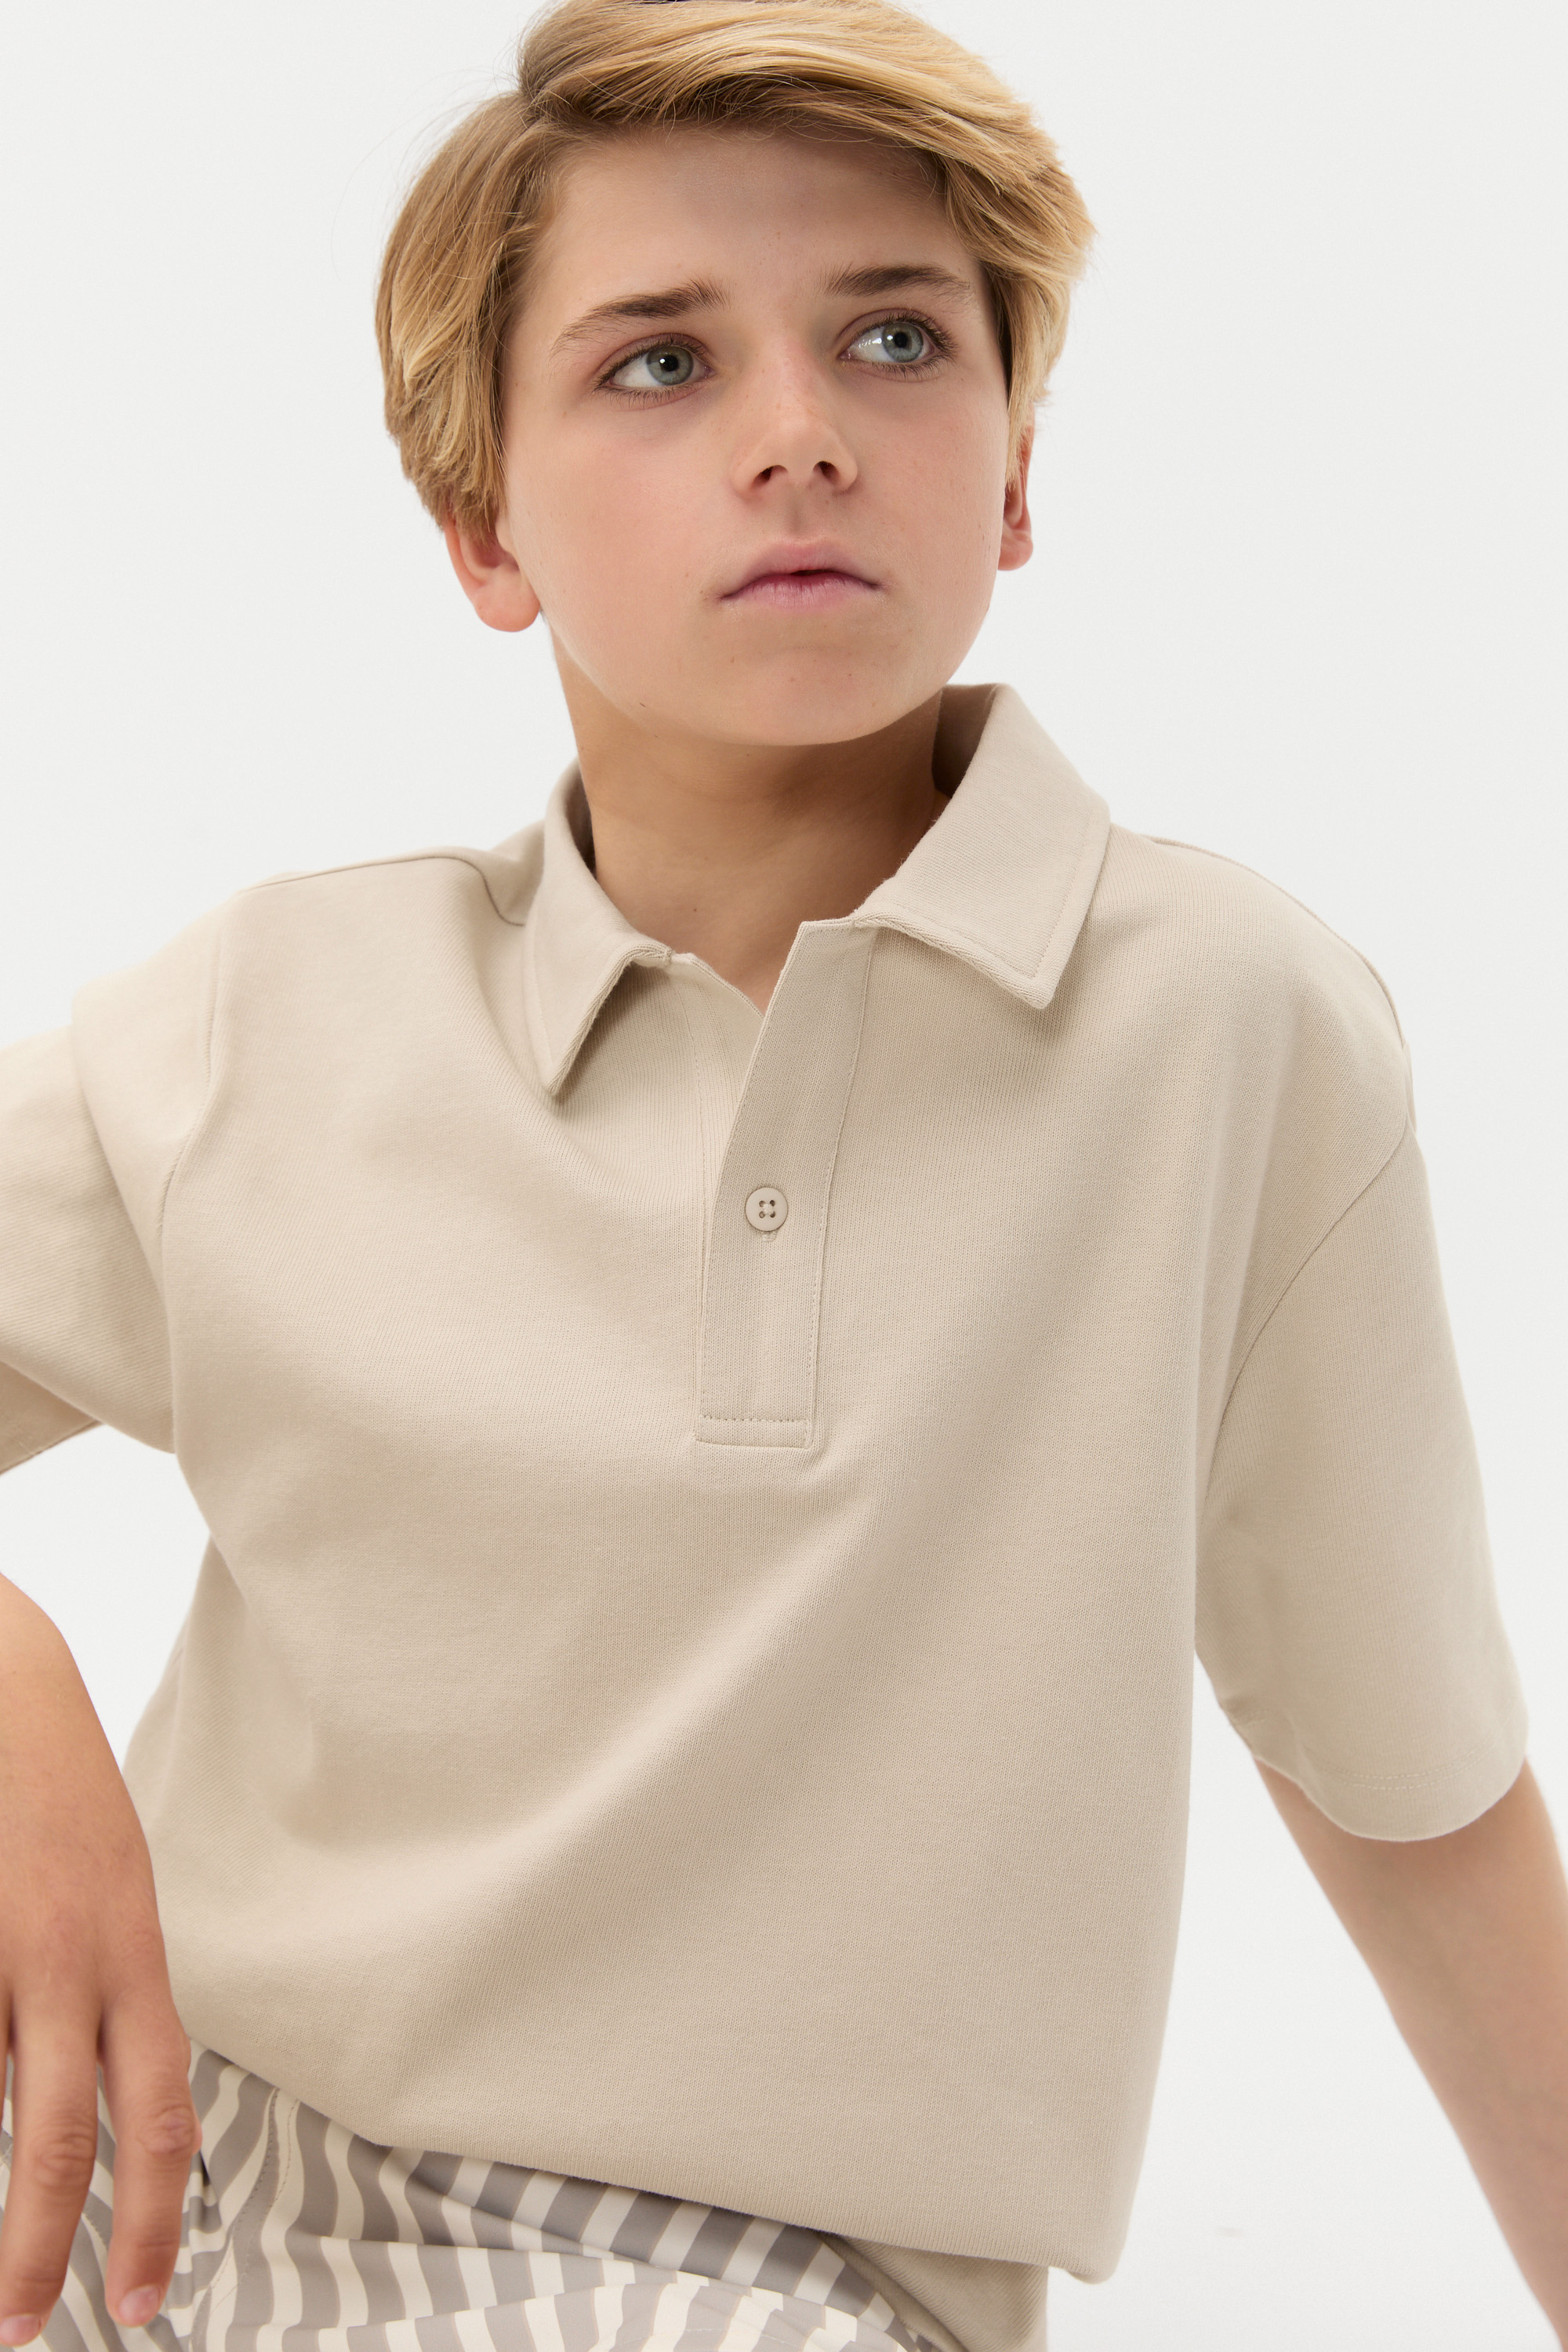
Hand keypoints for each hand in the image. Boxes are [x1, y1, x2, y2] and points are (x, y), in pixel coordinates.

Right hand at [0, 1575, 198, 2343]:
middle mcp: (69, 1958)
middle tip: (27, 2330)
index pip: (158, 2112)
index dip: (157, 2216)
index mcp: (130, 1954)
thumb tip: (74, 2117)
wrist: (8, 1682)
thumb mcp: (105, 1903)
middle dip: (42, 2247)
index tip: (145, 2298)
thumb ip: (97, 2006)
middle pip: (61, 2133)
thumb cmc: (57, 1802)